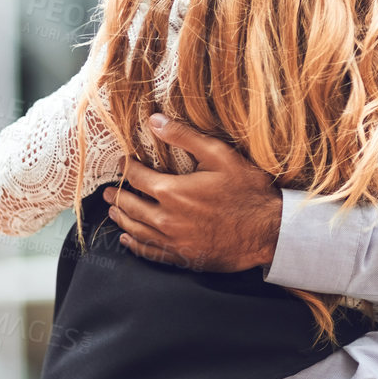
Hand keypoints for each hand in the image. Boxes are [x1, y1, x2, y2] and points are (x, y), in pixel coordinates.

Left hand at [103, 114, 281, 272]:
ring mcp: (173, 241)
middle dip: (118, 195)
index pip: (136, 178)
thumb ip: (185, 137)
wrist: (269, 231)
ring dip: (122, 219)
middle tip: (108, 190)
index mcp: (172, 191)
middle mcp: (166, 219)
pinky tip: (128, 240)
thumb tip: (154, 120)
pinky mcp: (182, 258)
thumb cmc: (248, 191)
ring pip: (135, 230)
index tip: (123, 163)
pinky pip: (149, 252)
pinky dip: (134, 245)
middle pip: (130, 206)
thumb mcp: (220, 156)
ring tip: (114, 211)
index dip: (126, 168)